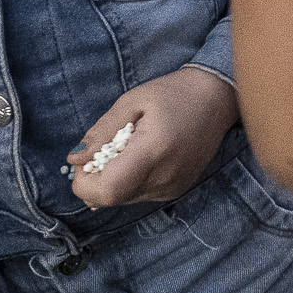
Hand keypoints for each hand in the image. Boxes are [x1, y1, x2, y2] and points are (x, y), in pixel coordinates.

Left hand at [67, 66, 239, 209]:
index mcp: (153, 151)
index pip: (107, 191)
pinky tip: (142, 156)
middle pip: (111, 198)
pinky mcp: (176, 190)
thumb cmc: (174, 93)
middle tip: (106, 148)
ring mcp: (173, 188)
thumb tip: (74, 158)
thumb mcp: (132, 101)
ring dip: (114, 178)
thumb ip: (102, 130)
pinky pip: (139, 195)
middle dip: (96, 178)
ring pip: (123, 198)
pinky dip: (130, 180)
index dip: (84, 182)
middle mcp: (165, 177)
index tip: (85, 159)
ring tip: (129, 148)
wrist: (218, 98)